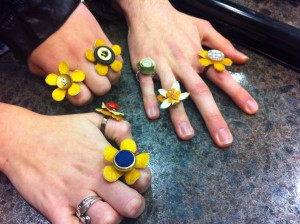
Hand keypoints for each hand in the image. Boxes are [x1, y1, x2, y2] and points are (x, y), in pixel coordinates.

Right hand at [0, 103, 150, 222]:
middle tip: (125, 199)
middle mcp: (93, 179)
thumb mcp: (93, 120)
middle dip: (134, 205)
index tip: (134, 179)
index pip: (141, 180)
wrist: (22, 140)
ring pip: (107, 221)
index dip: (142, 181)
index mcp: (106, 159)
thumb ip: (119, 129)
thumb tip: (134, 146)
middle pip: (131, 205)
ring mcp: (74, 197)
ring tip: (105, 209)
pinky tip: (85, 218)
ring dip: (111, 218)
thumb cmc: (60, 130)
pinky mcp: (54, 210)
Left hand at [27, 3, 122, 105]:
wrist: (46, 13)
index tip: (81, 90)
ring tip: (103, 70)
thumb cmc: (38, 39)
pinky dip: (115, 63)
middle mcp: (82, 67)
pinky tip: (108, 60)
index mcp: (65, 75)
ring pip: (114, 75)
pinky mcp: (103, 41)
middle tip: (94, 80)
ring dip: (110, 76)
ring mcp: (95, 53)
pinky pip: (117, 58)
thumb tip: (64, 85)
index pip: (84, 98)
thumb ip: (52, 78)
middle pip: (103, 88)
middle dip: (99, 87)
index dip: (83, 96)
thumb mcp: (36, 64)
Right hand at [118, 0, 257, 146]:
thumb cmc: (177, 21)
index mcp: (198, 57)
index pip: (222, 78)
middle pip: (200, 93)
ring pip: (172, 92)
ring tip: (187, 136)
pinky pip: (146, 85)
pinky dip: (150, 99)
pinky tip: (154, 115)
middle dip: (213, 117)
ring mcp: (162, 66)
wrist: (148, 11)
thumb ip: (223, 45)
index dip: (238, 94)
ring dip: (179, 115)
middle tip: (223, 140)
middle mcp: (183, 64)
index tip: (251, 110)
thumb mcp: (204, 27)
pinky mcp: (143, 67)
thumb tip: (242, 59)